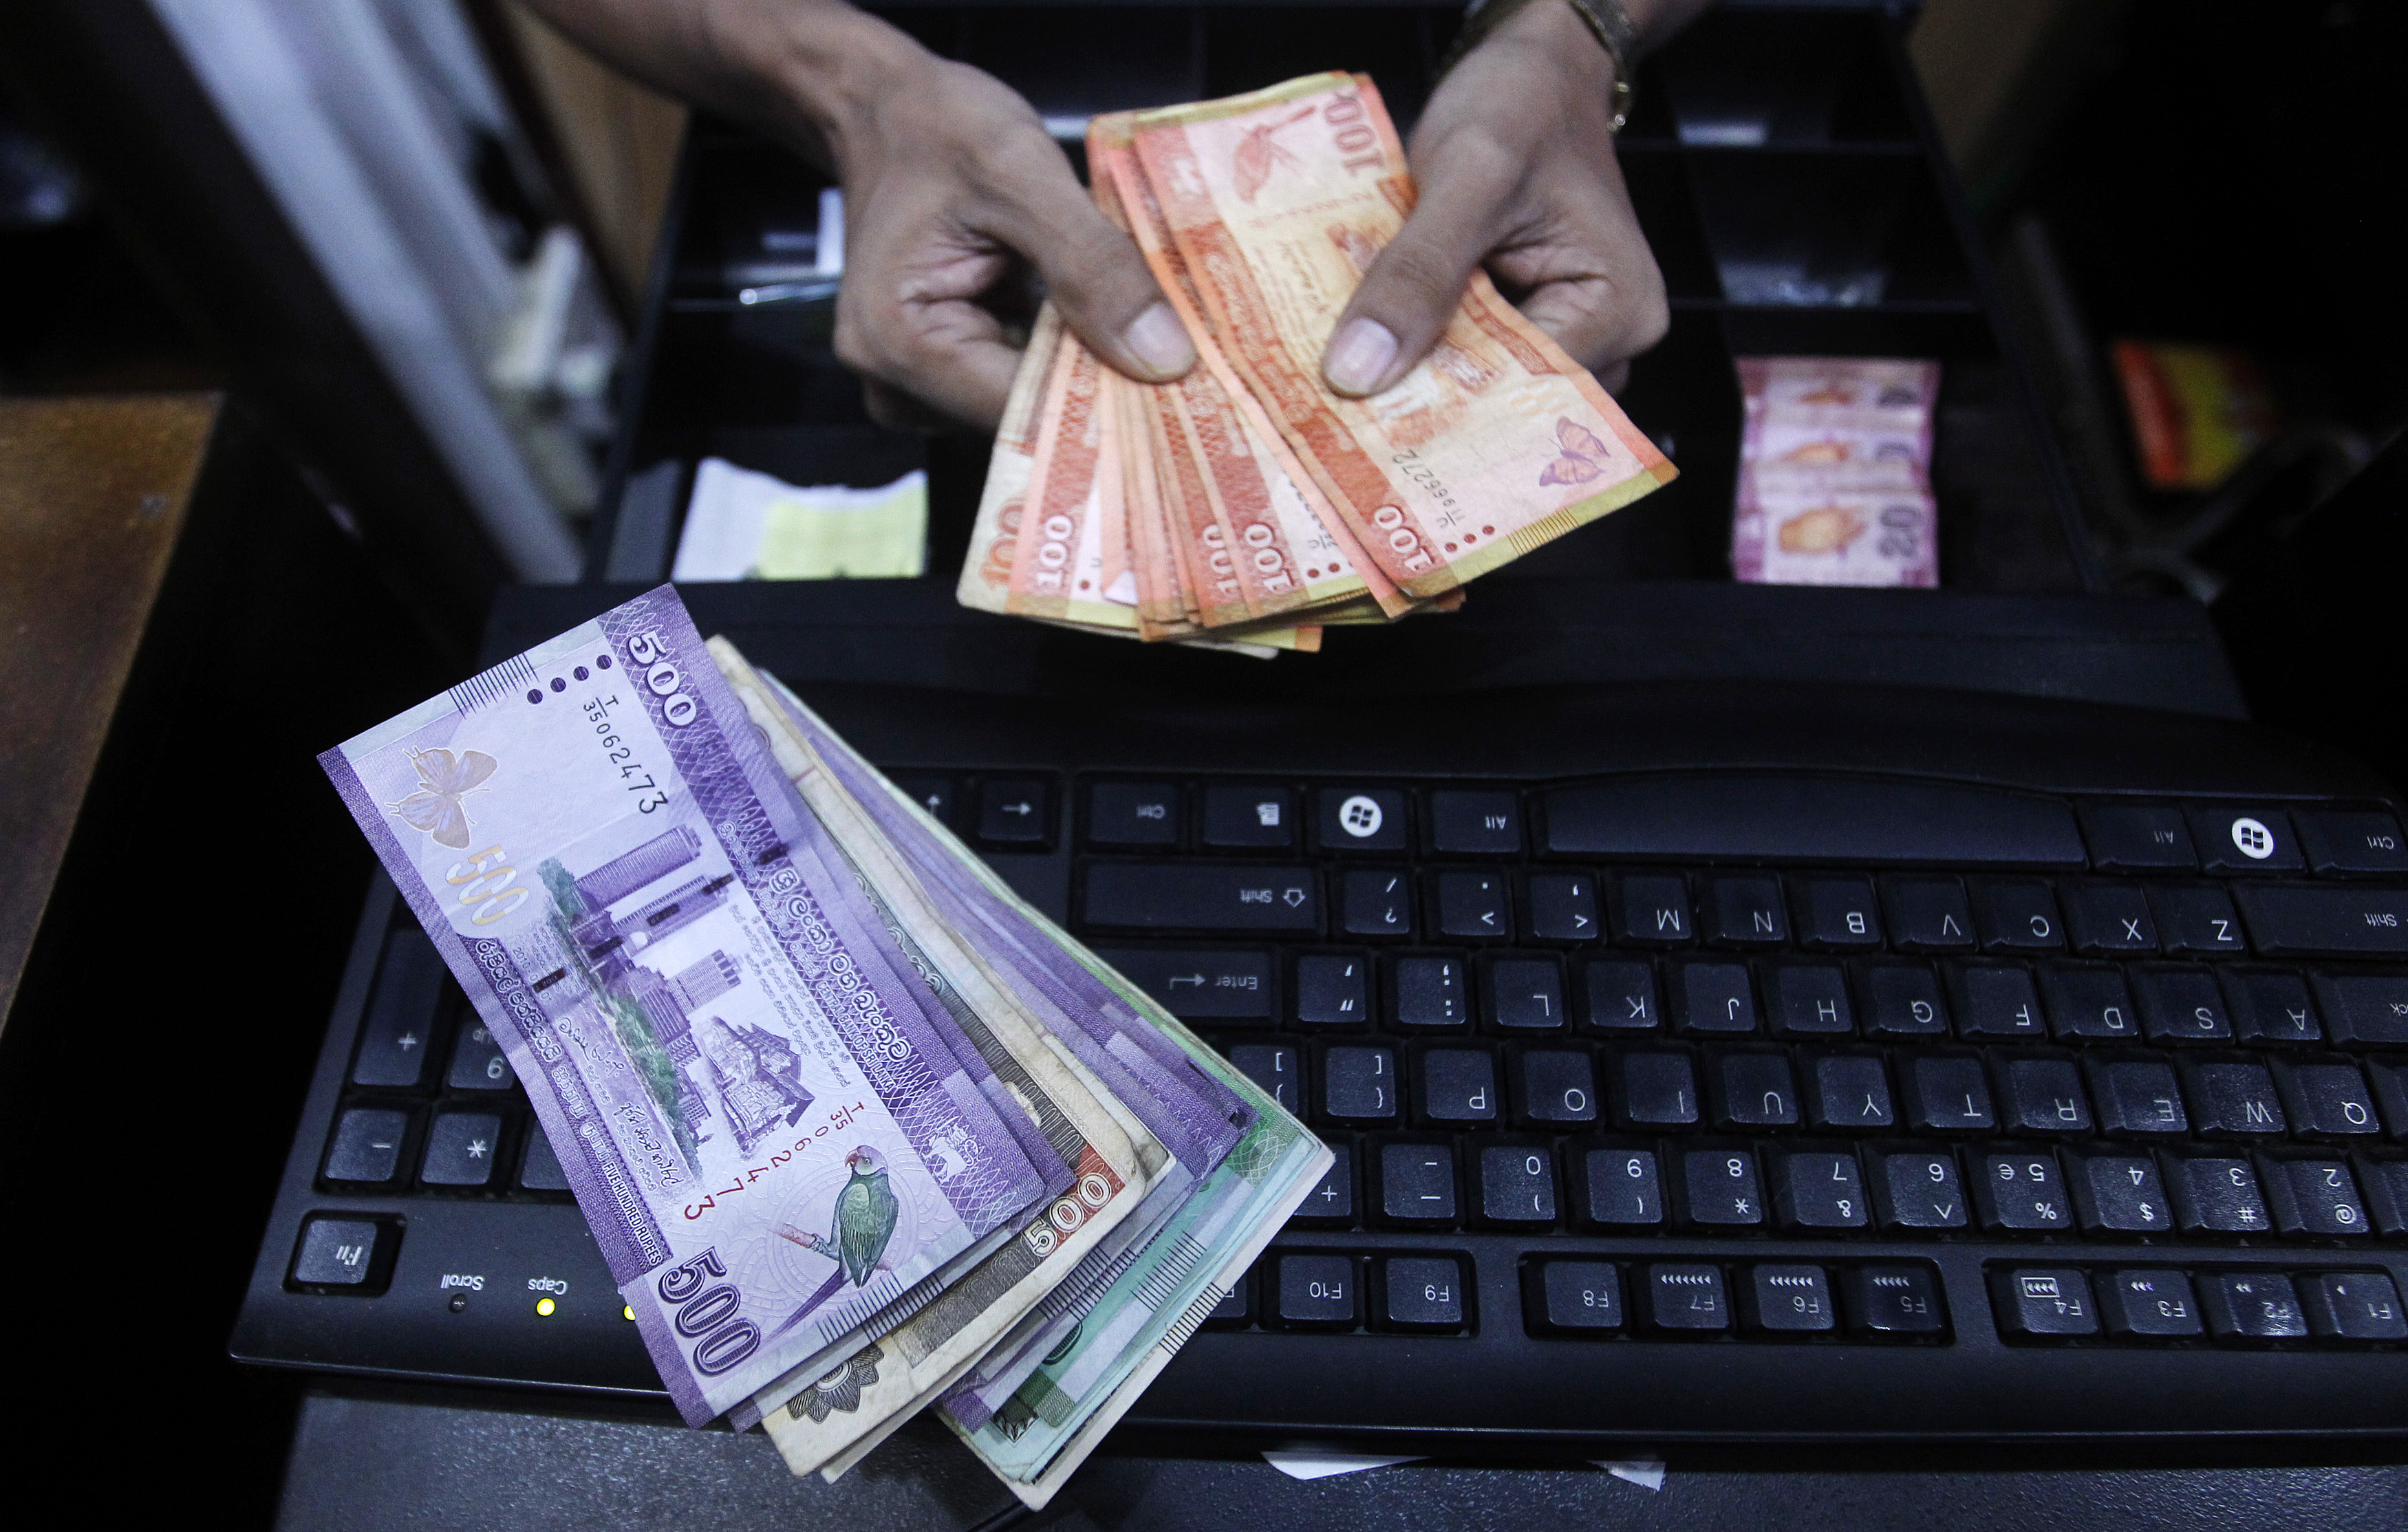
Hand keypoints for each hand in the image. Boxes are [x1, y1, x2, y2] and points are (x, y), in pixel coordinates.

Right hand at [819, 37, 1194, 430]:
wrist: (885, 109)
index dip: (1110, 402)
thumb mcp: (1020, 174)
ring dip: (1093, 363)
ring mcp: (921, 386)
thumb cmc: (936, 128)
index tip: (1190, 387)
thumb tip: (1166, 359)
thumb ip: (1091, 264)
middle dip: (1108, 382)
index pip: (1027, 415)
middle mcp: (898, 386)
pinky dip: (1071, 349)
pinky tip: (1106, 316)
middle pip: (1032, 418)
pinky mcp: (949, 372)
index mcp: (899, 347)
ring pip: (1037, 403)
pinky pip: (1027, 378)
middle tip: (1188, 350)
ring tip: (1145, 320)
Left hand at [1319, 0, 1669, 397]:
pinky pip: (1466, 351)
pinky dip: (1417, 346)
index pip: (1524, 398)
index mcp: (1620, 311)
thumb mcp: (1468, 175)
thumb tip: (1358, 374)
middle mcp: (1608, 337)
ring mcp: (1567, 330)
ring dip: (1412, 378)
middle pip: (1503, 403)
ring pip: (1479, 381)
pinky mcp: (1524, 317)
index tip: (1356, 436)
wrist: (1535, 64)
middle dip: (1421, 405)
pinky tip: (1362, 347)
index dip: (1441, 417)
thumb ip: (1418, 273)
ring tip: (1338, 385)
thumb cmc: (1522, 102)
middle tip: (1330, 422)